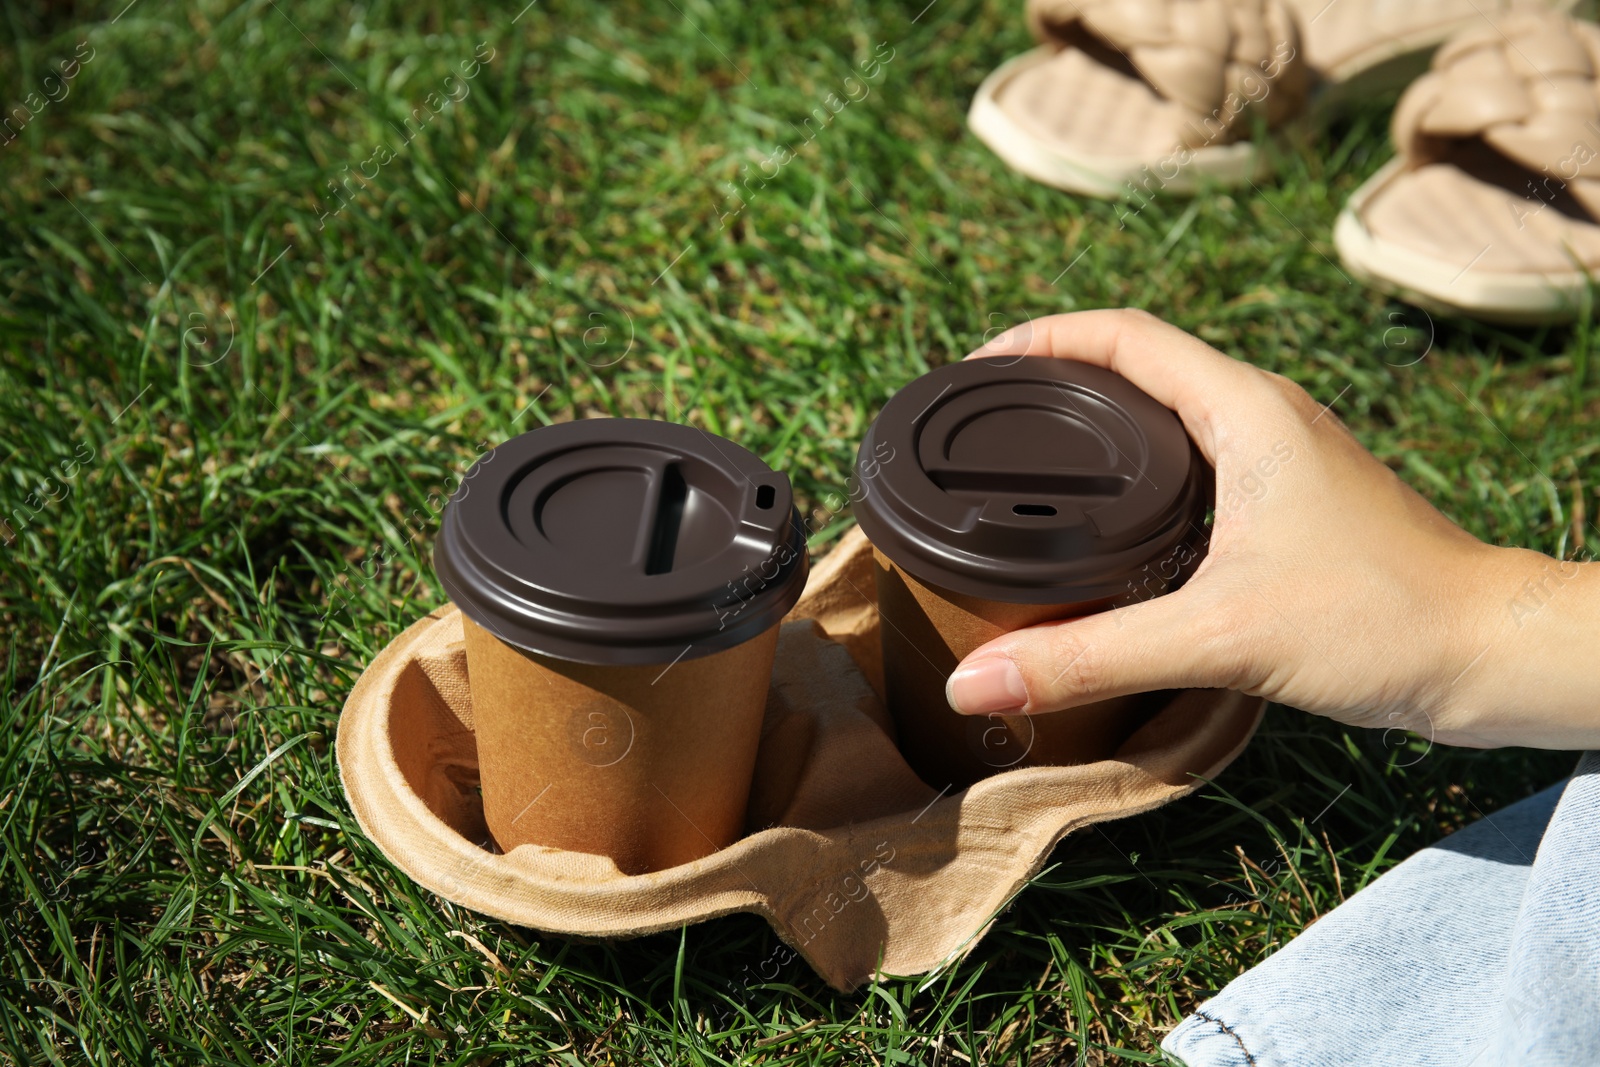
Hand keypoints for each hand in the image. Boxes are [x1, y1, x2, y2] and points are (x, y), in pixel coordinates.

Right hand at [945, 310, 1599, 750]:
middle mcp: (1264, 415)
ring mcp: (1284, 456)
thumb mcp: (1219, 637)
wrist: (1492, 654)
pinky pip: (1199, 461)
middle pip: (1140, 366)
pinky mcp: (1295, 501)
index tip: (974, 374)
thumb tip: (975, 682)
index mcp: (1245, 409)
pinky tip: (1112, 532)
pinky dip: (1142, 478)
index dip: (1041, 339)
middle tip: (988, 423)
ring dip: (1103, 429)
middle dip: (1058, 383)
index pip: (1122, 335)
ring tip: (1033, 468)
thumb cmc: (1381, 621)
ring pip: (1172, 415)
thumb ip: (1090, 657)